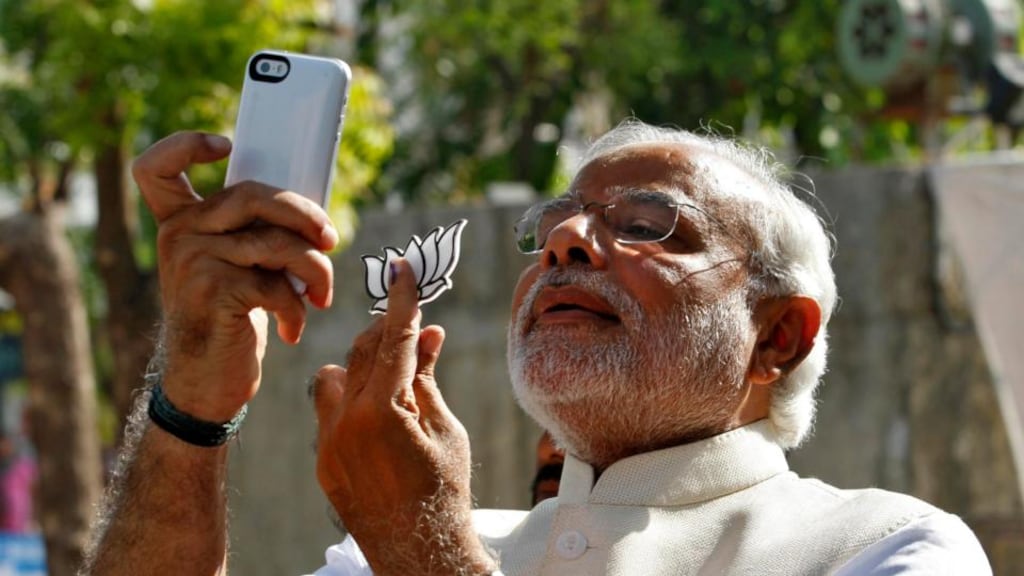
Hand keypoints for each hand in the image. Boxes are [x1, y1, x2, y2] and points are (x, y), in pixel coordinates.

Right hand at [134, 131, 337, 421]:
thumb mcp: (237, 268)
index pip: (158, 167)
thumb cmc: (231, 321)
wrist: (206, 384)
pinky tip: (293, 327)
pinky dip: (297, 307)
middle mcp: (178, 235)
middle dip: (305, 214)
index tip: (226, 145)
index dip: (186, 144)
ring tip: (322, 296)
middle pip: (254, 195)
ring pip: (277, 242)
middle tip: (331, 239)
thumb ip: (254, 232)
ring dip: (315, 270)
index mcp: (180, 223)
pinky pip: (277, 283)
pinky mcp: (213, 290)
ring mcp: (192, 260)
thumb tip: (315, 213)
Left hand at [312, 259, 495, 575]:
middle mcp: (346, 421)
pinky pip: (328, 413)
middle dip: (388, 332)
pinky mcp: (322, 462)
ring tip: (393, 380)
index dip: (402, 301)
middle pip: (363, 351)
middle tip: (413, 324)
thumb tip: (428, 334)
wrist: (419, 553)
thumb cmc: (444, 491)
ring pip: (334, 377)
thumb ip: (426, 378)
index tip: (403, 269)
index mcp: (383, 409)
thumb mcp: (444, 428)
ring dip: (361, 367)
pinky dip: (351, 401)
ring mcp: (328, 443)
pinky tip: (379, 416)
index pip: (394, 339)